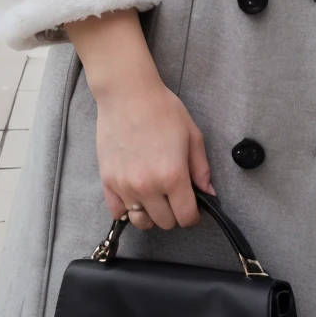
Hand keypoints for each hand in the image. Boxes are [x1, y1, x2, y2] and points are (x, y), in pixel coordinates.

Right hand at [95, 72, 215, 230]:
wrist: (127, 94)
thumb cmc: (162, 109)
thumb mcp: (192, 134)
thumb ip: (201, 168)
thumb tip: (208, 193)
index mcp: (172, 176)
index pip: (186, 217)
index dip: (193, 215)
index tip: (193, 206)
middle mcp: (148, 187)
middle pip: (165, 222)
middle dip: (174, 213)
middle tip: (174, 195)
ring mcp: (125, 186)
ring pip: (140, 221)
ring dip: (151, 215)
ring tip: (154, 198)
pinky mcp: (107, 181)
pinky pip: (117, 212)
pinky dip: (127, 210)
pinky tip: (134, 195)